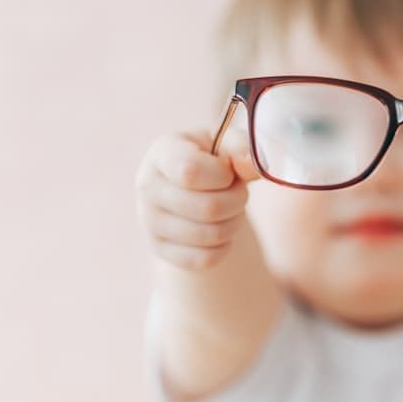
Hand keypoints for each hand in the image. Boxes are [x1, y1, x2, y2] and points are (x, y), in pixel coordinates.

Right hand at [135, 127, 259, 270]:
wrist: (190, 185)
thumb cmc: (211, 158)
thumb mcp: (227, 142)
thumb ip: (242, 148)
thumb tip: (254, 166)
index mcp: (163, 152)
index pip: (191, 171)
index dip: (223, 175)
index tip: (228, 172)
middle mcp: (148, 186)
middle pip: (208, 208)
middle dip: (237, 201)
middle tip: (238, 192)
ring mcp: (149, 220)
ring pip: (210, 235)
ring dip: (234, 223)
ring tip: (231, 209)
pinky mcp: (158, 248)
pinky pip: (204, 259)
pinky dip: (223, 247)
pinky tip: (220, 229)